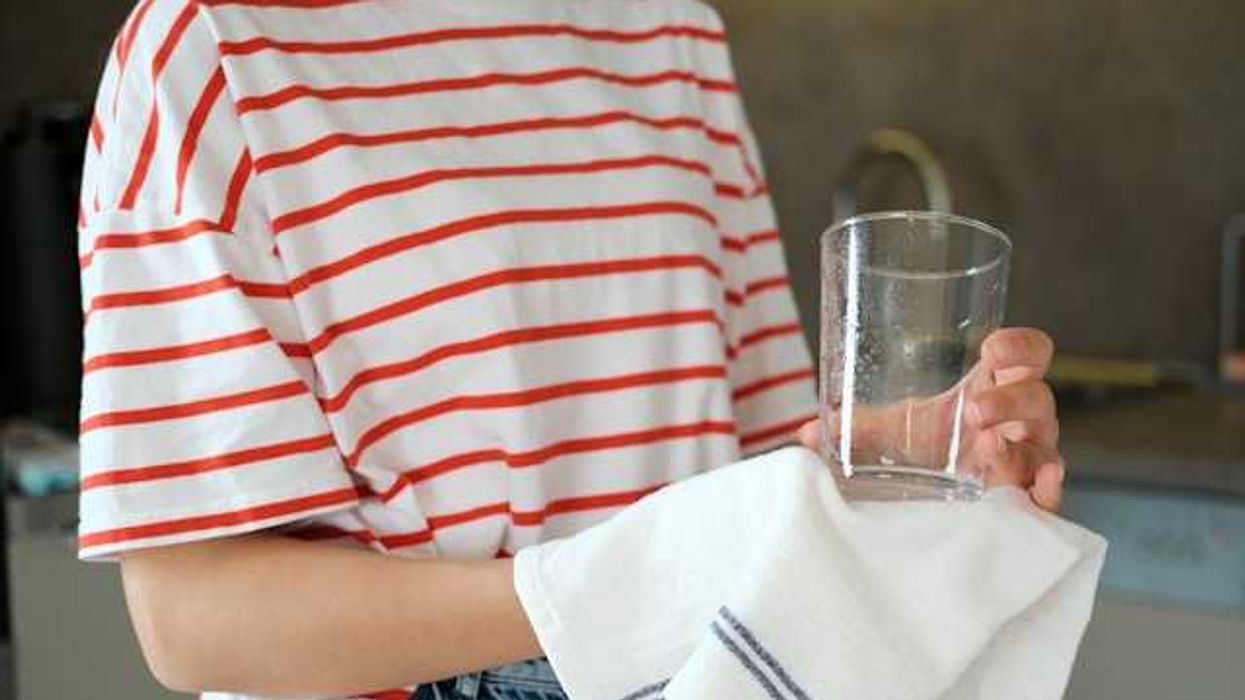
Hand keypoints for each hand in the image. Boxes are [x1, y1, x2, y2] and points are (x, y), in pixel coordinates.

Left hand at [797, 328, 1064, 511]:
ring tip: (991, 445)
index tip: (993, 348)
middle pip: (1037, 398)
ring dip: (1021, 441)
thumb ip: (855, 428)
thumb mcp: (894, 432)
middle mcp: (1019, 422)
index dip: (1021, 345)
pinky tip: (1042, 483)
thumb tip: (801, 434)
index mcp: (995, 389)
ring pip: (1044, 443)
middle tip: (974, 409)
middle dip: (1010, 400)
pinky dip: (1050, 491)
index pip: (1028, 354)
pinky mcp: (1027, 499)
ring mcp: (1028, 460)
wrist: (933, 499)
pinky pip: (1050, 496)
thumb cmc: (925, 450)